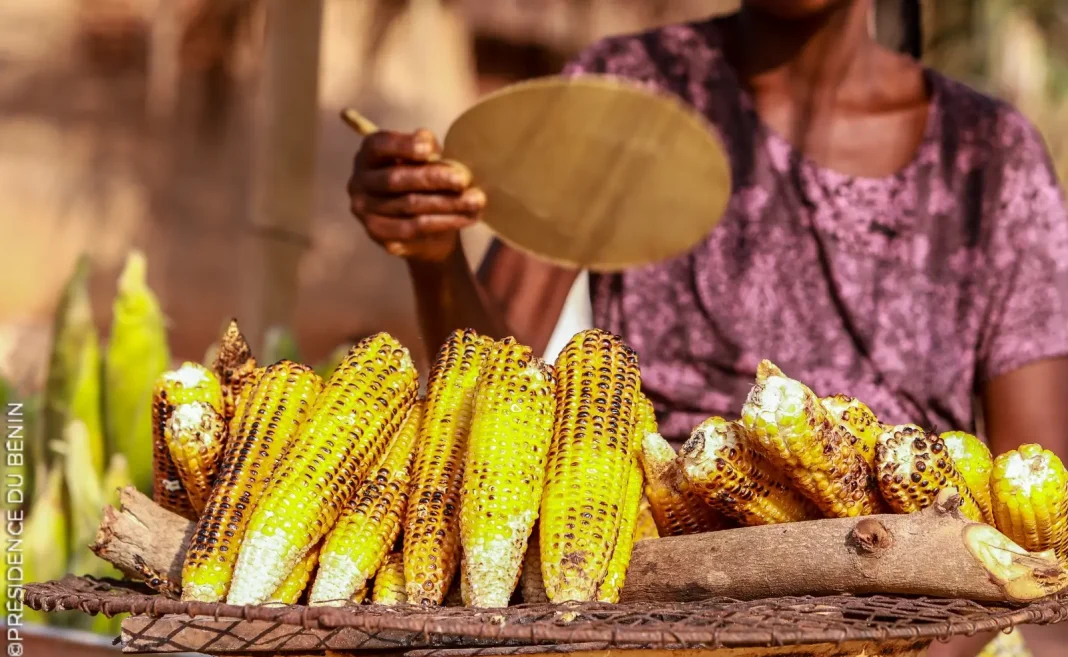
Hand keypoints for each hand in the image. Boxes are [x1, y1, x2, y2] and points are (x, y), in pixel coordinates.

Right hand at [348, 128, 486, 261]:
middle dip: (433, 178)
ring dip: (447, 203)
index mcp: (369, 155)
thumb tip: (428, 143)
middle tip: (463, 179)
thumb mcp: (428, 160)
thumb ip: (426, 149)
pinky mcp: (378, 235)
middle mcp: (359, 182)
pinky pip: (413, 228)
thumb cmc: (425, 182)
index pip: (380, 145)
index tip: (429, 150)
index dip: (403, 146)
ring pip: (409, 206)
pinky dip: (444, 222)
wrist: (426, 229)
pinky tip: (467, 218)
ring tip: (476, 200)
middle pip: (396, 179)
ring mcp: (365, 210)